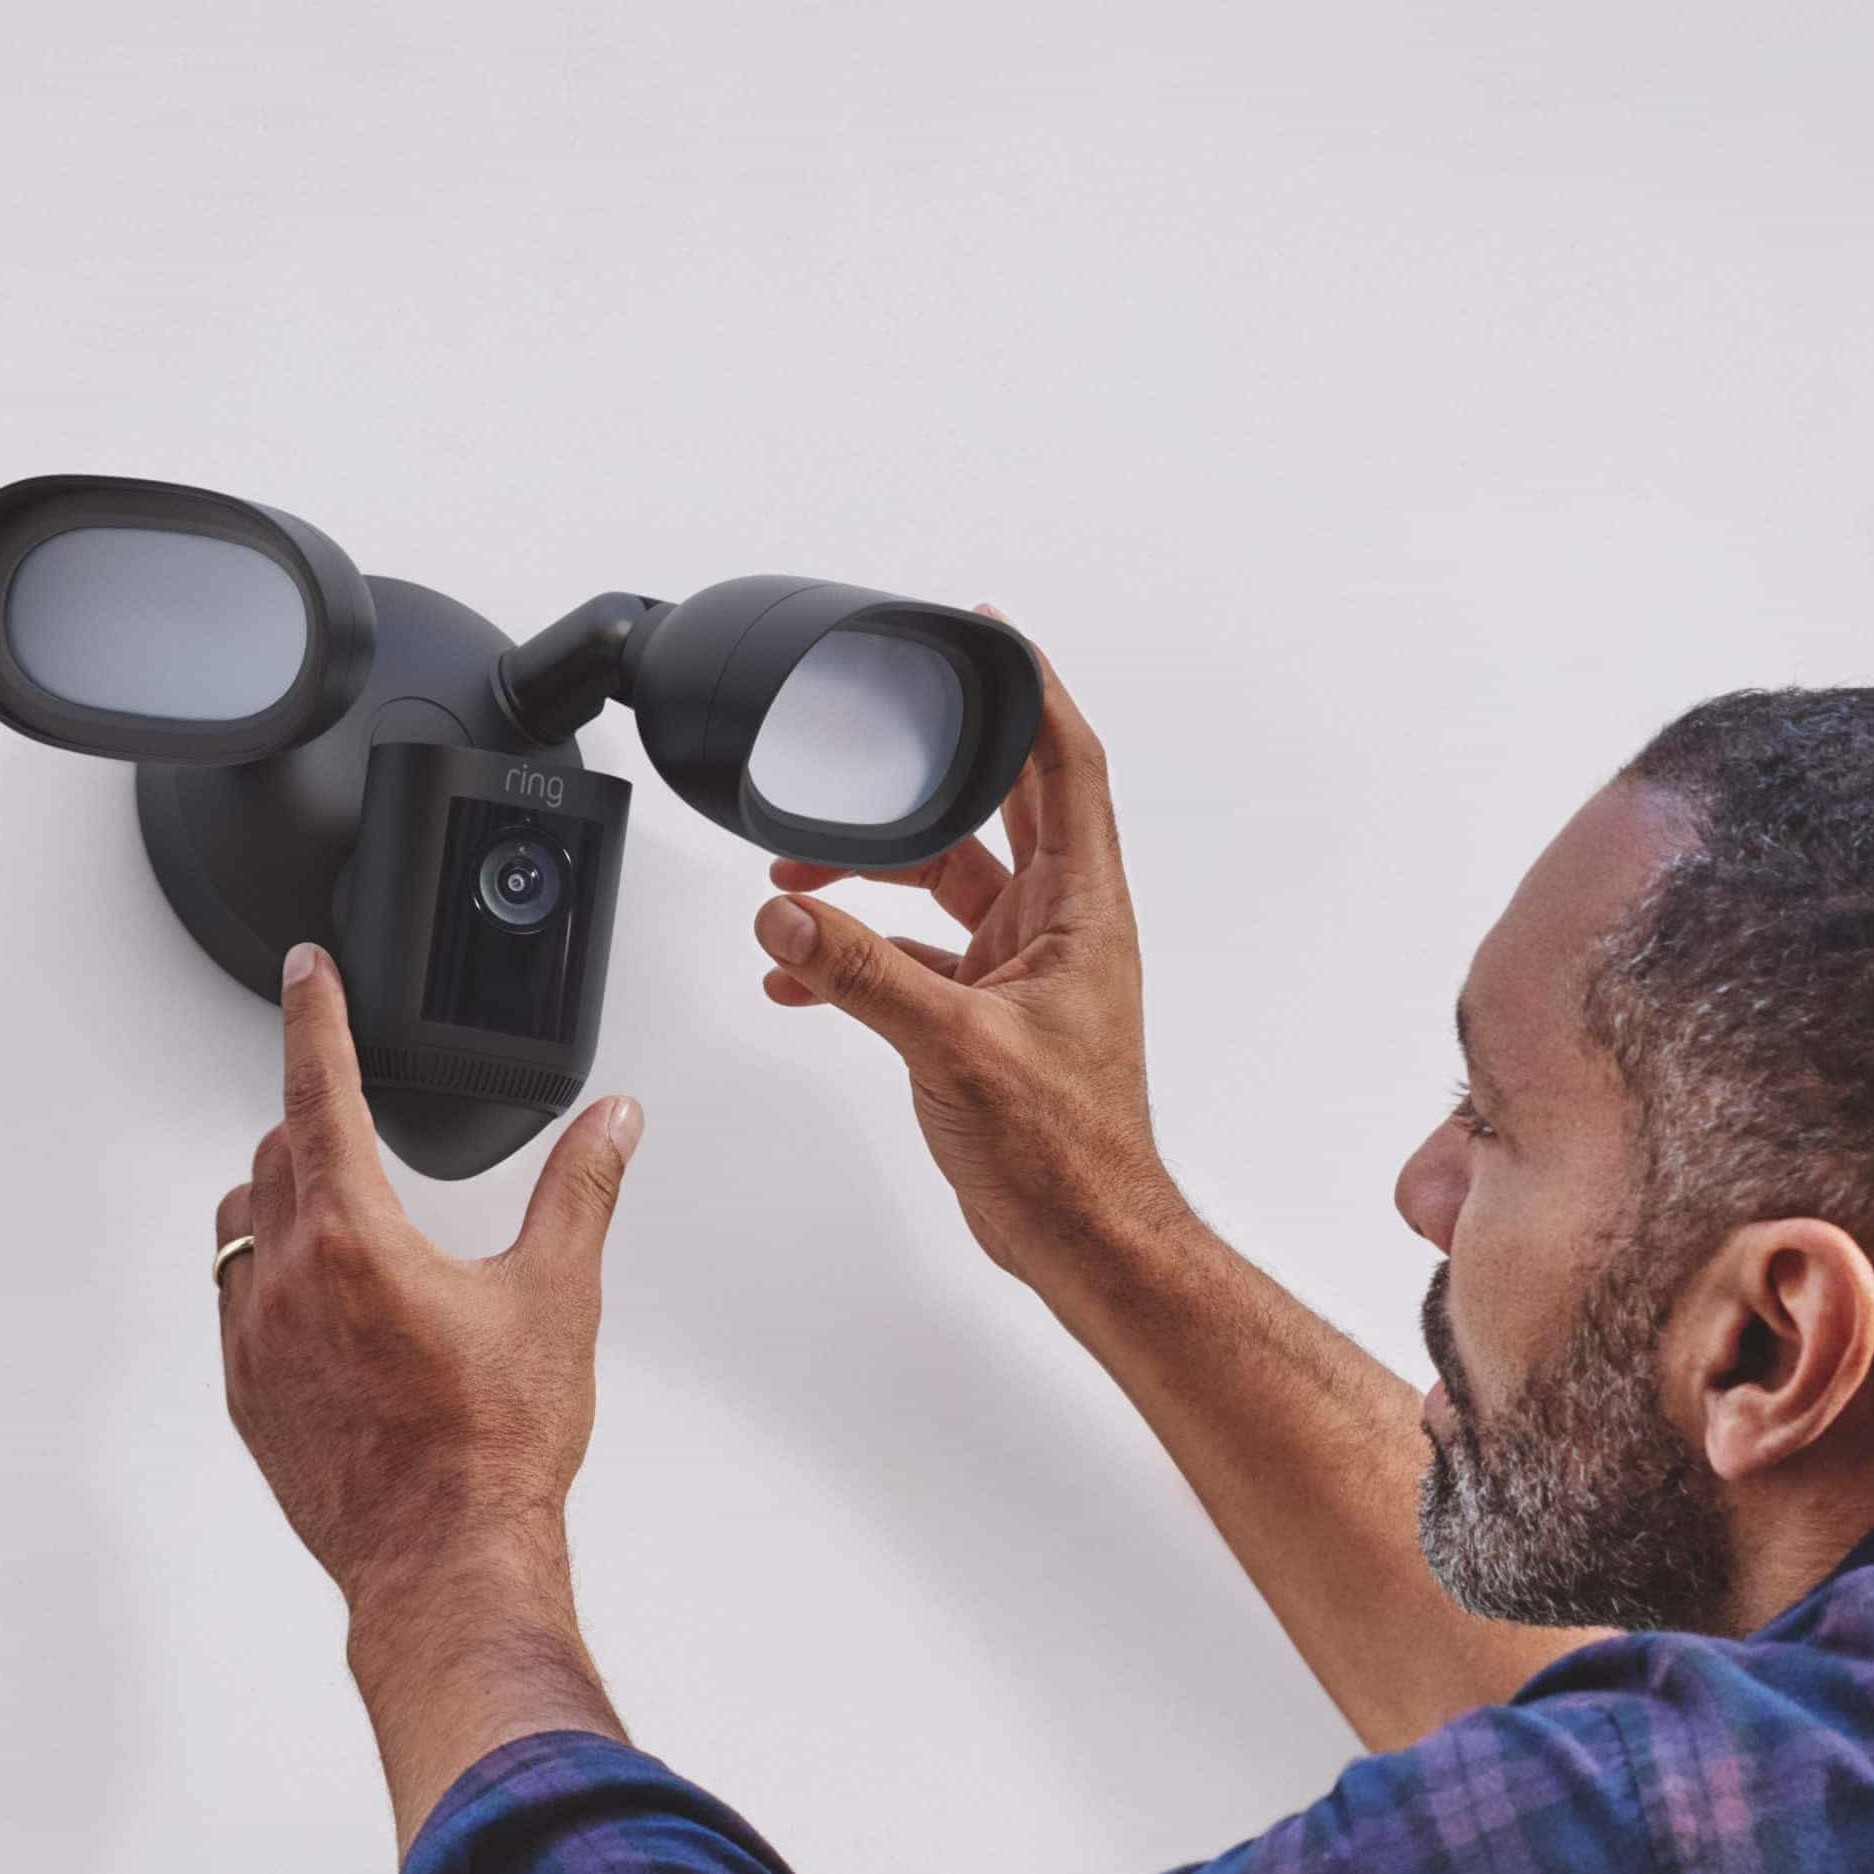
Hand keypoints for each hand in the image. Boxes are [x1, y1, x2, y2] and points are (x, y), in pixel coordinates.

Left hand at [213, 945, 644, 1621]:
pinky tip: (323, 1299)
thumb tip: (610, 1125)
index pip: (318, 1091)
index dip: (313, 1018)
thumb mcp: (558, 1298)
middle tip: (351, 1110)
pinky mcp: (247, 1398)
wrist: (448, 1560)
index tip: (306, 973)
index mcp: (356, 1240)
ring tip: (337, 1203)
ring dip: (281, 1194)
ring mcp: (255, 1343)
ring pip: (240, 1226)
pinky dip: (269, 1273)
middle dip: (312, 1117)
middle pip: (275, 1154)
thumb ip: (580, 1192)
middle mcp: (286, 1283)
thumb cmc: (495, 1446)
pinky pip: (235, 1303)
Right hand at [751, 620, 1189, 1290]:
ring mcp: (1024, 971)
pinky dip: (858, 956)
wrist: (1083, 1237)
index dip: (1033, 691)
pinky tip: (799, 973)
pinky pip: (915, 957)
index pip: (1066, 764)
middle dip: (920, 780)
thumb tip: (790, 913)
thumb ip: (862, 976)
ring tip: (795, 877)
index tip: (992, 636)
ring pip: (942, 885)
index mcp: (1081, 910)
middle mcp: (1060, 928)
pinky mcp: (988, 1017)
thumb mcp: (956, 1049)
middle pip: (992, 812)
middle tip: (863, 751)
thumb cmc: (1066, 1153)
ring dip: (871, 874)